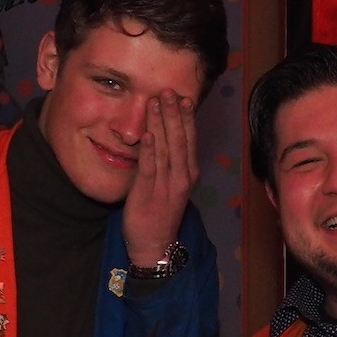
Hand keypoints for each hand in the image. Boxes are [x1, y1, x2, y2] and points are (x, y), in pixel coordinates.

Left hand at [122, 92, 198, 268]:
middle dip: (174, 114)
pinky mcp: (148, 193)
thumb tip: (163, 135)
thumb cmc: (160, 213)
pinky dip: (149, 149)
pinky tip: (147, 133)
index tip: (183, 96)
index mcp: (189, 173)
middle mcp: (182, 177)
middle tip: (168, 91)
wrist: (154, 245)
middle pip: (180, 139)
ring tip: (156, 102)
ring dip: (161, 124)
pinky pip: (149, 168)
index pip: (189, 140)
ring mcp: (166, 185)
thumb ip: (169, 162)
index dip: (186, 117)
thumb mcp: (171, 185)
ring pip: (166, 149)